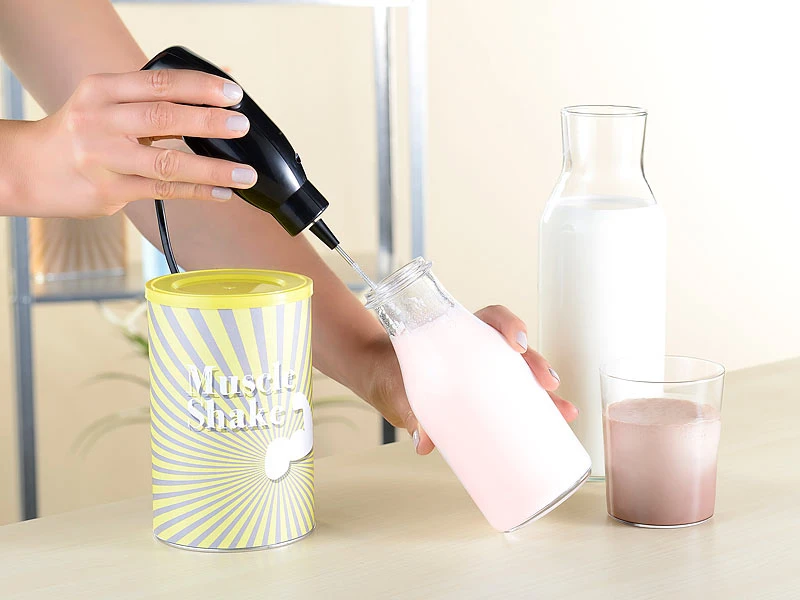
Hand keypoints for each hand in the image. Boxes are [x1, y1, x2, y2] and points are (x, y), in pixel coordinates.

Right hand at [20, 69, 256, 216]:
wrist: (28, 169)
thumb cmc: (80, 134)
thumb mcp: (105, 104)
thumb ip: (153, 98)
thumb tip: (212, 90)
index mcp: (102, 90)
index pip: (158, 83)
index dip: (199, 87)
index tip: (232, 93)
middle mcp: (100, 122)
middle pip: (163, 118)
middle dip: (209, 122)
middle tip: (241, 126)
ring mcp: (104, 159)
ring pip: (167, 163)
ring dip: (212, 170)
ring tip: (244, 174)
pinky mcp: (109, 191)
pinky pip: (162, 191)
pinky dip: (197, 192)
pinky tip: (222, 192)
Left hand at [365, 305, 576, 454]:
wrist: (378, 381)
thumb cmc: (389, 373)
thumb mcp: (396, 388)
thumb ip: (408, 412)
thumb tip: (424, 441)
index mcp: (458, 334)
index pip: (491, 318)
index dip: (509, 325)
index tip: (517, 343)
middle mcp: (475, 351)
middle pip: (515, 350)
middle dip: (536, 365)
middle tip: (549, 385)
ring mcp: (482, 374)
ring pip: (521, 376)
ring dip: (545, 393)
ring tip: (564, 412)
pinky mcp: (482, 398)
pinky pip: (513, 400)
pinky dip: (534, 414)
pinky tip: (553, 429)